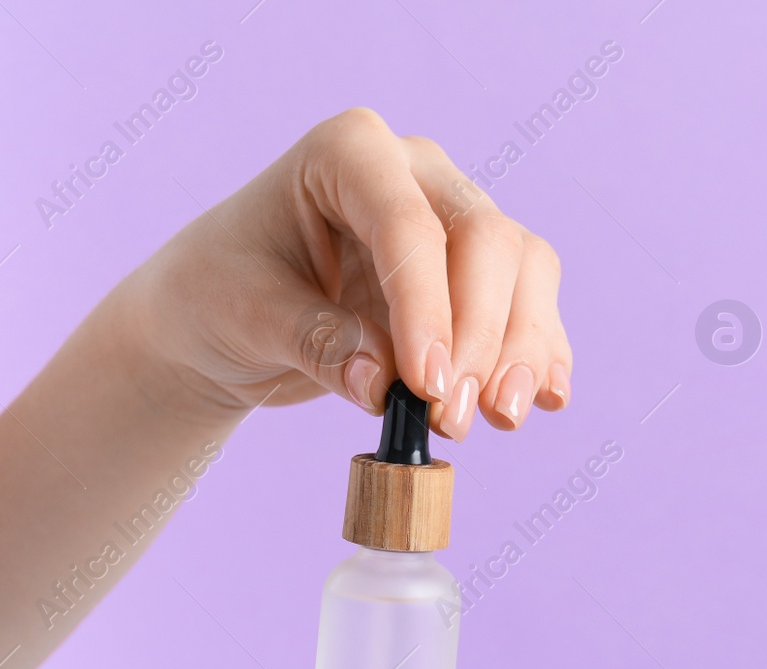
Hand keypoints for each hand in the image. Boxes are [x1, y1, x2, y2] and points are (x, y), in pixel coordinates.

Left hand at [125, 107, 572, 439]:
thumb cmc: (223, 292)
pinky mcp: (476, 274)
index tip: (428, 385)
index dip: (427, 306)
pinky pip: (529, 302)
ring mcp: (454, 217)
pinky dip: (539, 351)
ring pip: (523, 267)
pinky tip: (543, 397)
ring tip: (497, 419)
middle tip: (452, 418)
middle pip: (485, 240)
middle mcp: (415, 172)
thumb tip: (383, 384)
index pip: (408, 223)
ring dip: (519, 349)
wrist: (225, 316)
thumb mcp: (248, 317)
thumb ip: (316, 342)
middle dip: (479, 336)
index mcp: (348, 152)